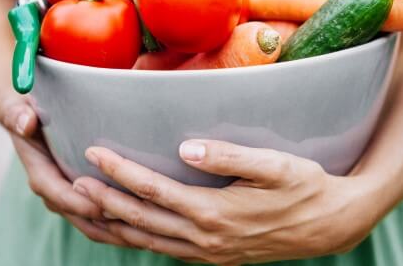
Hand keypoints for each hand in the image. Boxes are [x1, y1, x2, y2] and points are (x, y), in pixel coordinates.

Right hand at [0, 94, 133, 245]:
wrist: (27, 118)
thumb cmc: (28, 110)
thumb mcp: (18, 107)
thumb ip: (17, 114)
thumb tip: (25, 122)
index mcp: (40, 171)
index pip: (57, 193)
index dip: (80, 202)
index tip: (104, 206)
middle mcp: (53, 190)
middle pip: (79, 215)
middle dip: (105, 222)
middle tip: (135, 222)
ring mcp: (68, 196)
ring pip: (92, 223)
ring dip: (116, 229)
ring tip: (145, 230)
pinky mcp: (83, 196)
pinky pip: (100, 218)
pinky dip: (119, 225)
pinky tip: (145, 226)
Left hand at [73, 140, 376, 264]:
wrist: (331, 225)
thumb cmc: (306, 187)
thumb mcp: (275, 166)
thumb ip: (229, 157)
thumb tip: (185, 147)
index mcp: (215, 213)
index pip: (154, 191)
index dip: (121, 171)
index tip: (94, 152)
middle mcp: (205, 239)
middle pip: (141, 221)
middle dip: (103, 201)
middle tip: (71, 183)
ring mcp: (208, 253)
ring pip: (148, 242)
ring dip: (113, 226)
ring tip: (84, 209)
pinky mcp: (214, 256)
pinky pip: (164, 250)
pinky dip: (137, 239)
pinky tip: (126, 228)